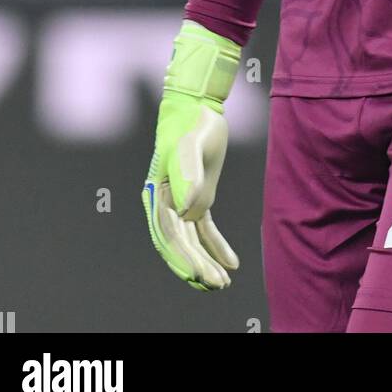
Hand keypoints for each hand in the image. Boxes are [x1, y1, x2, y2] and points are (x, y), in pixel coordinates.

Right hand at [141, 22, 240, 289]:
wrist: (198, 105)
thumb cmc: (193, 122)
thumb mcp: (191, 144)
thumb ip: (187, 174)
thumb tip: (186, 210)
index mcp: (158, 192)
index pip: (168, 233)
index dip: (182, 257)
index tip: (198, 275)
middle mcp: (166, 201)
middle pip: (179, 242)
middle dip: (196, 267)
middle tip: (216, 285)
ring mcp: (181, 200)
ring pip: (191, 240)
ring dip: (206, 261)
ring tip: (223, 283)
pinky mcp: (198, 196)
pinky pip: (205, 228)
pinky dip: (216, 246)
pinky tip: (232, 262)